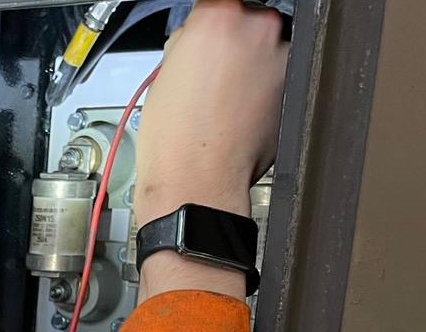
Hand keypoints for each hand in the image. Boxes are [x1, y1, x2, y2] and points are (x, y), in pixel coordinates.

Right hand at [135, 0, 289, 299]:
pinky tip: (235, 113)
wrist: (195, 188)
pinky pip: (274, 75)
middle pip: (245, 16)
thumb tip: (195, 40)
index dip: (207, 20)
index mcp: (219, 15)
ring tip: (220, 98)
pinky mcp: (293, 86)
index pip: (216, 2)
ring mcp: (281, 57)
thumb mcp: (163, 78)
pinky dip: (260, 88)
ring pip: (263, 47)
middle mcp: (258, 28)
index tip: (203, 31)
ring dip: (246, 64)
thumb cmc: (174, 144)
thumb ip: (187, 45)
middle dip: (228, 39)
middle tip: (206, 70)